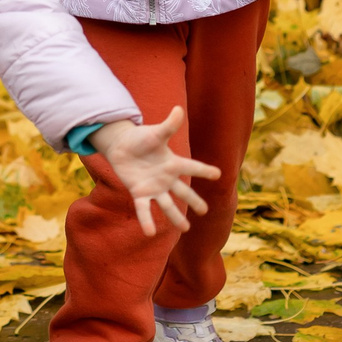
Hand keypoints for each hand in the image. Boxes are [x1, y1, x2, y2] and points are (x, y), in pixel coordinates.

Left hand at [92, 108, 222, 235]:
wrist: (122, 147)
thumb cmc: (142, 138)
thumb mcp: (155, 132)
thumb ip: (168, 125)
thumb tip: (178, 109)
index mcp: (173, 163)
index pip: (192, 167)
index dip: (205, 170)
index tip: (219, 174)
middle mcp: (166, 178)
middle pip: (183, 191)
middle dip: (194, 201)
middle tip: (205, 211)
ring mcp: (154, 188)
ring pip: (168, 204)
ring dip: (176, 217)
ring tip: (186, 229)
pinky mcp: (139, 193)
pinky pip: (144, 209)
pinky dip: (147, 221)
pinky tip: (150, 232)